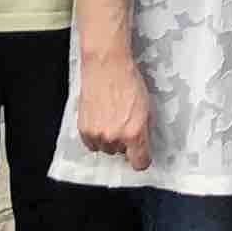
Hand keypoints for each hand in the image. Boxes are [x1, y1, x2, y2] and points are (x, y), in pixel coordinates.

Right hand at [76, 52, 152, 173]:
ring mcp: (97, 134)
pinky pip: (91, 144)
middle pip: (121, 154)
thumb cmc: (129, 83)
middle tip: (124, 123)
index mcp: (134, 133)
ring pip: (106, 149)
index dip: (142, 158)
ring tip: (111, 118)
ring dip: (109, 139)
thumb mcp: (147, 108)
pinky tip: (101, 120)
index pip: (140, 163)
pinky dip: (96, 136)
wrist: (107, 67)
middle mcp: (115, 137)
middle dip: (124, 142)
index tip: (141, 154)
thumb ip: (144, 130)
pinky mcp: (84, 129)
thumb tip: (142, 144)